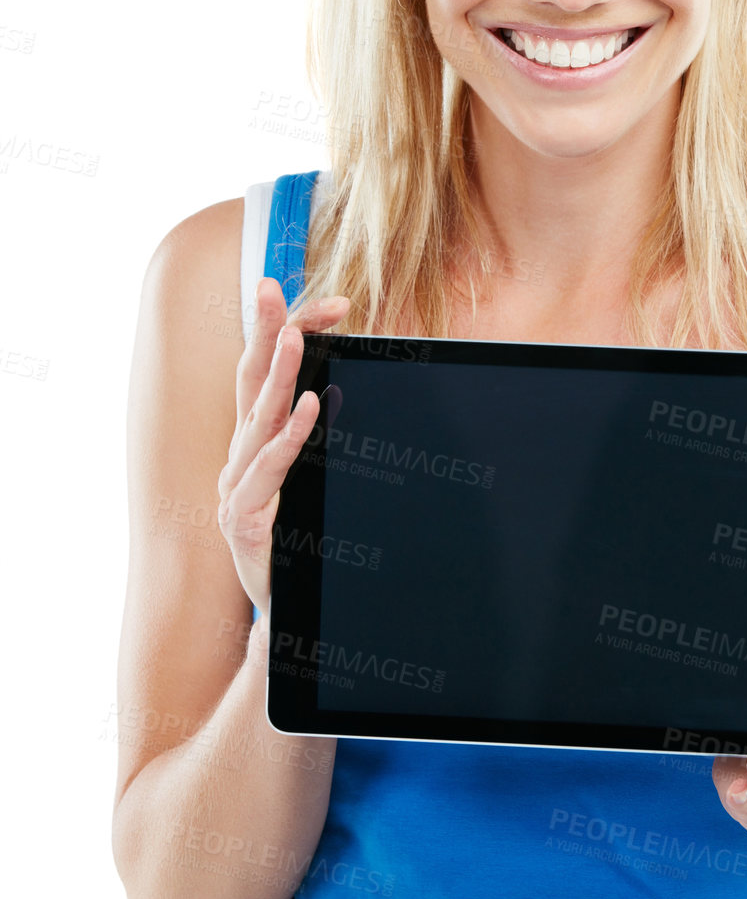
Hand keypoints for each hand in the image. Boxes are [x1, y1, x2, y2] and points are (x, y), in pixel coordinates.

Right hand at [217, 277, 349, 618]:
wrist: (288, 614)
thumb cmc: (303, 544)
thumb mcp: (318, 482)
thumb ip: (327, 439)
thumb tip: (357, 387)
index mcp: (257, 443)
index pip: (270, 374)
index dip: (295, 333)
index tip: (336, 303)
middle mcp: (241, 458)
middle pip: (252, 381)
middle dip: (264, 329)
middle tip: (270, 284)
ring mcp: (238, 488)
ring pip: (258, 419)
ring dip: (279, 375)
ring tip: (293, 336)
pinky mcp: (245, 520)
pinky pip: (270, 469)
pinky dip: (291, 435)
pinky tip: (312, 405)